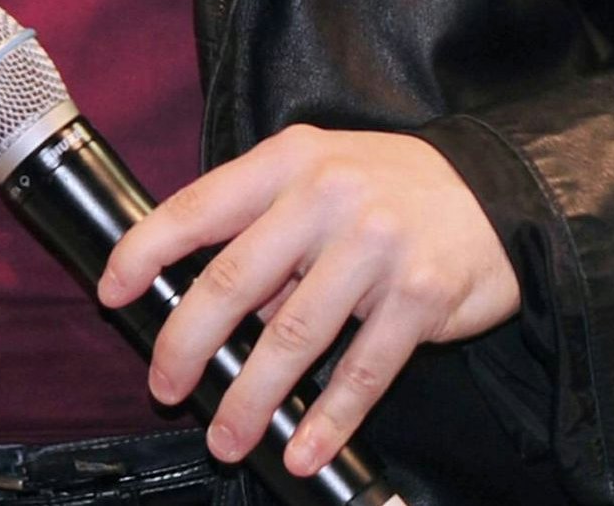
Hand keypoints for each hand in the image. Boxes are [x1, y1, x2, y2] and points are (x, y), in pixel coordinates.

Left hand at [96, 126, 522, 477]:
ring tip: (225, 438)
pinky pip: (362, 372)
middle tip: (165, 387)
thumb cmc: (392, 191)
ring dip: (250, 399)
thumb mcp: (322, 177)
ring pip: (292, 338)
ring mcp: (376, 248)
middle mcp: (328, 198)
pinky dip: (327, 420)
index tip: (113, 292)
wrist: (499, 195)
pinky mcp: (420, 298)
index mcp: (290, 163)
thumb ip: (266, 230)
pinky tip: (303, 450)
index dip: (145, 252)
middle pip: (234, 283)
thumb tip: (212, 309)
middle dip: (187, 346)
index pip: (198, 207)